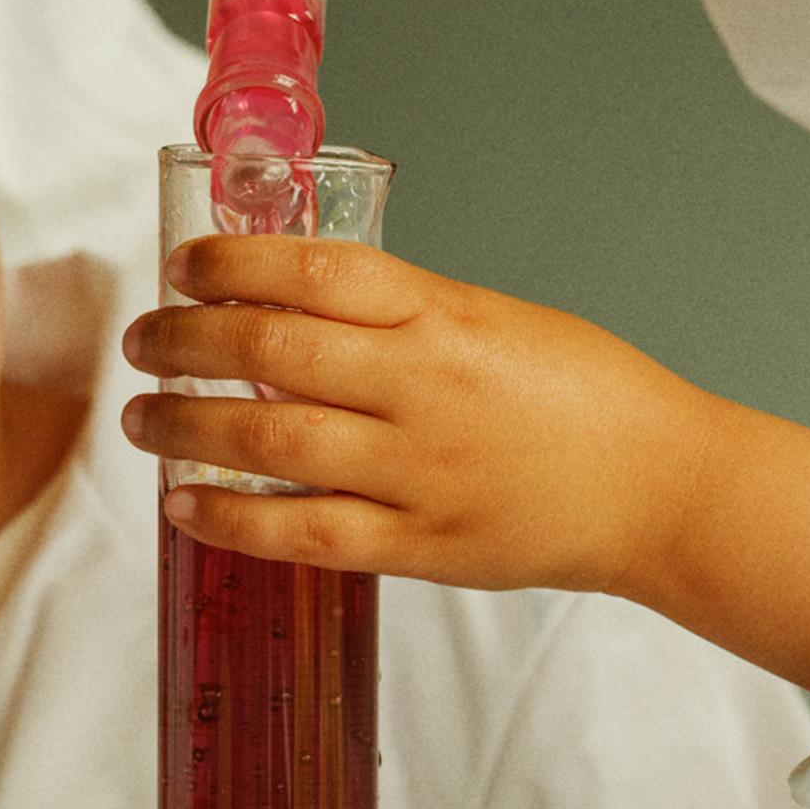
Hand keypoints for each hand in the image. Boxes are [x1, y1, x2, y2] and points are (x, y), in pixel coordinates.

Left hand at [117, 237, 809, 704]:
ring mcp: (422, 472)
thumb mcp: (496, 320)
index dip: (232, 262)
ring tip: (144, 416)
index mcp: (446, 318)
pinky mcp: (424, 546)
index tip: (186, 264)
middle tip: (146, 339)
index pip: (315, 270)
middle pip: (271, 349)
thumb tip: (292, 298)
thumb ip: (402, 313)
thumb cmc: (589, 397)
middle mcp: (426, 388)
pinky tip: (187, 503)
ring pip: (270, 439)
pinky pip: (304, 531)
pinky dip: (233, 518)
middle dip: (186, 339)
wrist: (666, 489)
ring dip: (188, 424)